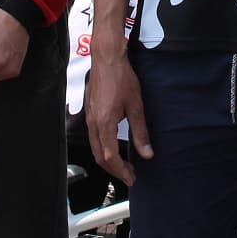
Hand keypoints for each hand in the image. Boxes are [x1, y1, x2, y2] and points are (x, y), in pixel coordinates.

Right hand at [86, 52, 151, 183]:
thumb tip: (147, 154)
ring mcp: (89, 118)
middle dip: (114, 170)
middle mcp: (93, 124)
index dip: (121, 171)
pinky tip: (114, 146)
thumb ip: (140, 132)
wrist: (107, 59)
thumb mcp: (136, 106)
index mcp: (104, 124)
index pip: (110, 157)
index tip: (131, 178)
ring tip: (124, 165)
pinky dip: (103, 148)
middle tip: (129, 176)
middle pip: (100, 157)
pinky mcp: (90, 112)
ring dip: (108, 160)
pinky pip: (93, 138)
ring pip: (95, 148)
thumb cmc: (121, 78)